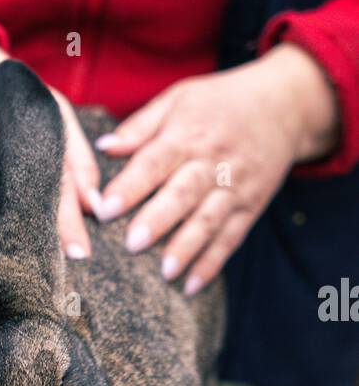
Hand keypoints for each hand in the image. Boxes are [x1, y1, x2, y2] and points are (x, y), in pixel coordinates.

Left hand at [92, 43, 339, 293]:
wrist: (284, 105)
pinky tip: (191, 286)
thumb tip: (101, 148)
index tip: (103, 208)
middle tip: (132, 244)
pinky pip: (230, 238)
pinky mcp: (251, 207)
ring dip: (187, 247)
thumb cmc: (219, 103)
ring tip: (165, 273)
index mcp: (188, 135)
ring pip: (209, 220)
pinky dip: (212, 263)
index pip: (155, 161)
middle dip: (158, 219)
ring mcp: (235, 187)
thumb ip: (139, 127)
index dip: (130, 186)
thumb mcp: (178, 99)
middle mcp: (213, 162)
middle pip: (184, 193)